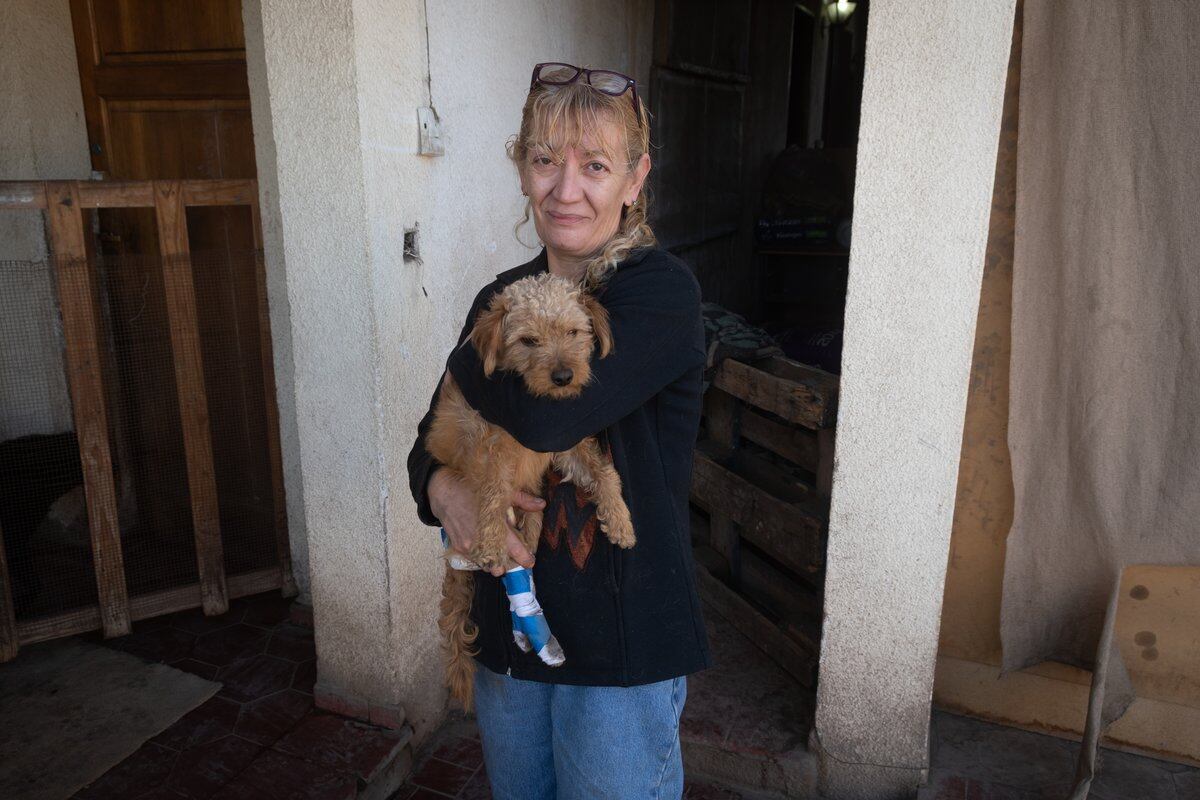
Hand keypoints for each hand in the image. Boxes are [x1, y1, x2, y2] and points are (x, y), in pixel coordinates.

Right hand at [428, 468, 543, 575]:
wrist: (444, 492)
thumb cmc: (473, 490)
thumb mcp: (500, 492)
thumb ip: (523, 500)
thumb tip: (541, 504)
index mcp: (495, 525)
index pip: (514, 549)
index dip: (524, 558)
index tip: (530, 562)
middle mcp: (482, 540)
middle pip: (500, 565)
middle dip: (508, 564)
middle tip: (512, 557)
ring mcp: (469, 546)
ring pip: (486, 566)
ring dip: (494, 562)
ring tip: (498, 553)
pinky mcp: (459, 548)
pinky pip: (475, 561)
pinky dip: (482, 558)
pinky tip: (485, 548)